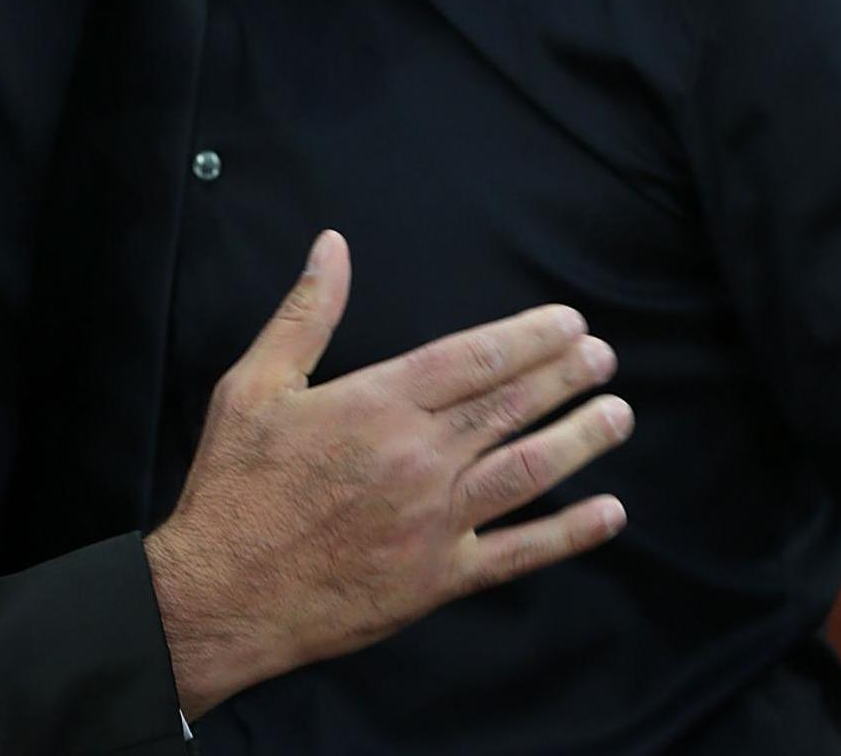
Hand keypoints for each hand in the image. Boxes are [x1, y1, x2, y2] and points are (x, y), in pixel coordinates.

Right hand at [144, 232, 629, 718]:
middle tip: (604, 357)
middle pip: (509, 406)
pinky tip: (608, 513)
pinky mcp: (440, 578)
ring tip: (619, 413)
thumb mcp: (253, 385)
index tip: (569, 322)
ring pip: (527, 470)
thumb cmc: (235, 486)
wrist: (222, 593)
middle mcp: (417, 458)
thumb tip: (333, 246)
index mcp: (375, 404)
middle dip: (565, 377)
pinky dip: (568, 534)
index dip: (528, 337)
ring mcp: (435, 521)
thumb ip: (304, 314)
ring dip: (580, 439)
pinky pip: (518, 552)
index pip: (472, 358)